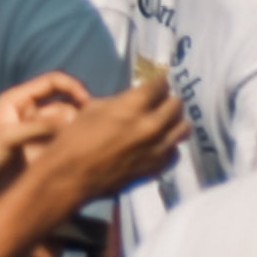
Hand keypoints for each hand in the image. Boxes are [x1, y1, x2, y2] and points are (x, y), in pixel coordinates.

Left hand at [0, 71, 88, 189]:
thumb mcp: (8, 138)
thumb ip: (38, 127)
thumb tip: (71, 116)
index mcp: (18, 100)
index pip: (52, 83)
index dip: (72, 87)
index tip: (88, 103)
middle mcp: (31, 113)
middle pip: (65, 105)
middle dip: (79, 114)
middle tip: (91, 130)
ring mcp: (38, 133)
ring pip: (67, 126)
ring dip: (77, 133)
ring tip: (85, 145)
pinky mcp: (44, 151)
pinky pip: (64, 144)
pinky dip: (73, 147)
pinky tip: (82, 155)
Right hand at [41, 78, 187, 202]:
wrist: (72, 175)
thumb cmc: (75, 138)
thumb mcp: (92, 108)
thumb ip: (119, 101)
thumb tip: (133, 99)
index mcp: (132, 106)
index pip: (160, 85)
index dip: (158, 81)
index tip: (157, 82)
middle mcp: (151, 125)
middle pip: (176, 105)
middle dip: (168, 99)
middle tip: (160, 100)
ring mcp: (157, 148)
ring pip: (183, 128)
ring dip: (174, 121)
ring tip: (163, 121)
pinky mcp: (157, 167)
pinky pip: (175, 151)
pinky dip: (169, 145)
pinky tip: (157, 144)